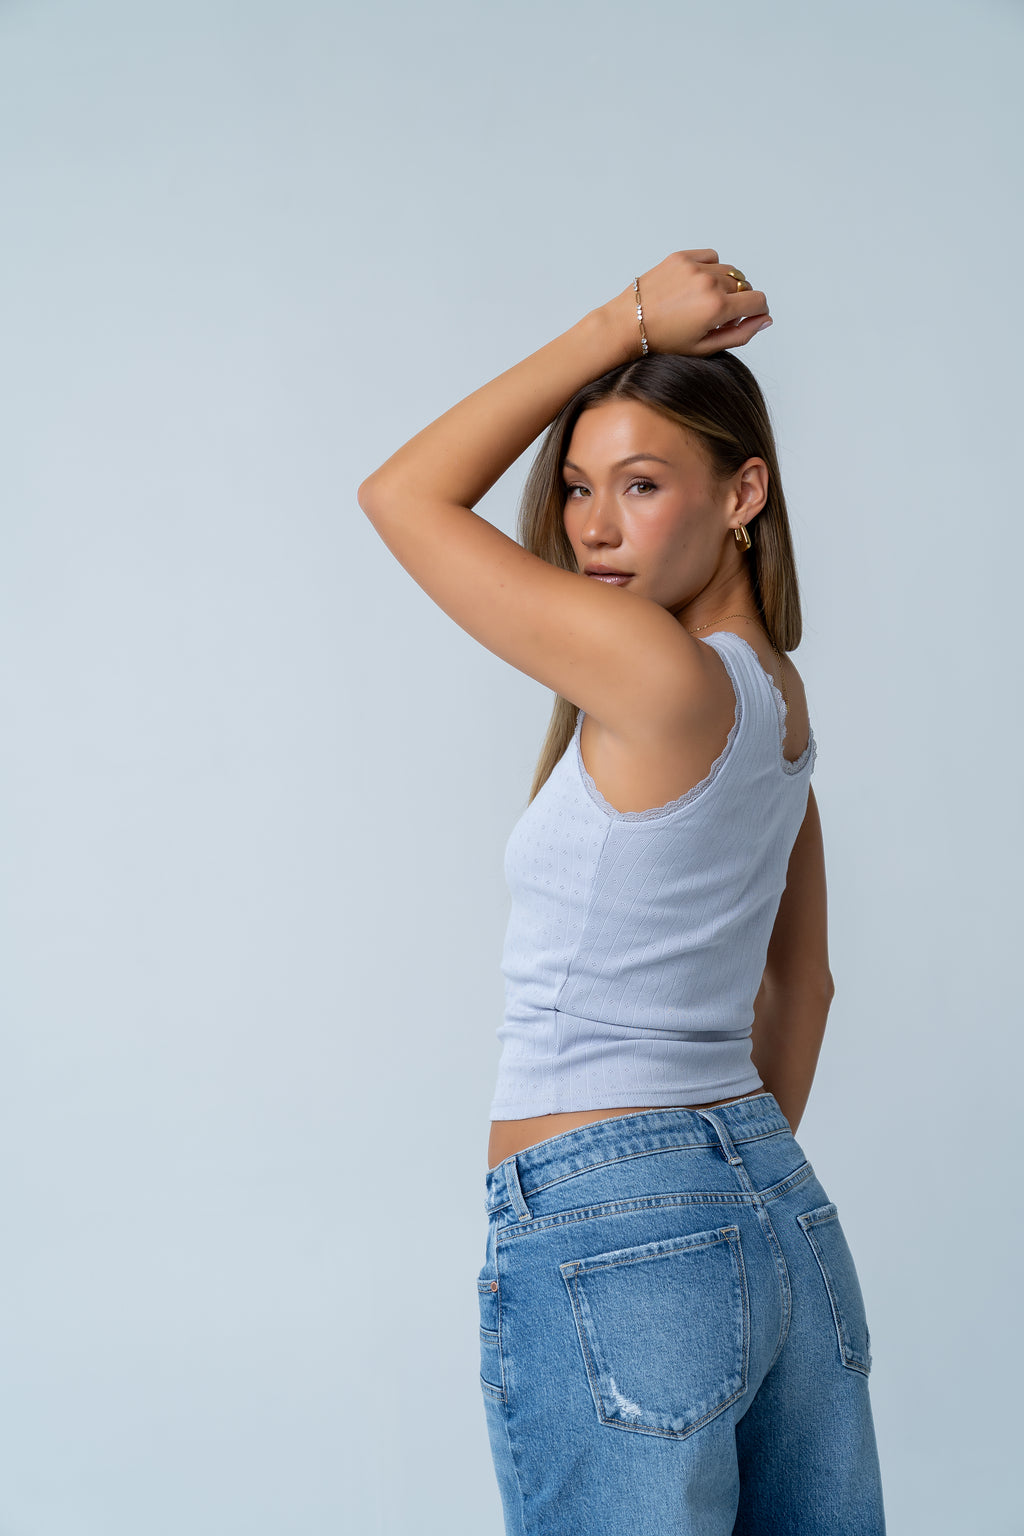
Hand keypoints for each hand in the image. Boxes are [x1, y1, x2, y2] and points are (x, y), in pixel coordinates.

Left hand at [606, 249, 772, 357]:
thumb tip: (766, 319)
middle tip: (716, 316)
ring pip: (729, 271)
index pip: (759, 301)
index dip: (759, 311)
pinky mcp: (681, 257)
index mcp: (717, 308)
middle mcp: (709, 283)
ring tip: (704, 301)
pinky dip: (711, 268)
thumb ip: (741, 334)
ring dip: (725, 285)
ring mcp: (694, 267)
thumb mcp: (705, 347)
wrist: (627, 324)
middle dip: (738, 301)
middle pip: (744, 286)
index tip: (750, 317)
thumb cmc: (664, 342)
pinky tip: (697, 284)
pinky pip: (711, 257)